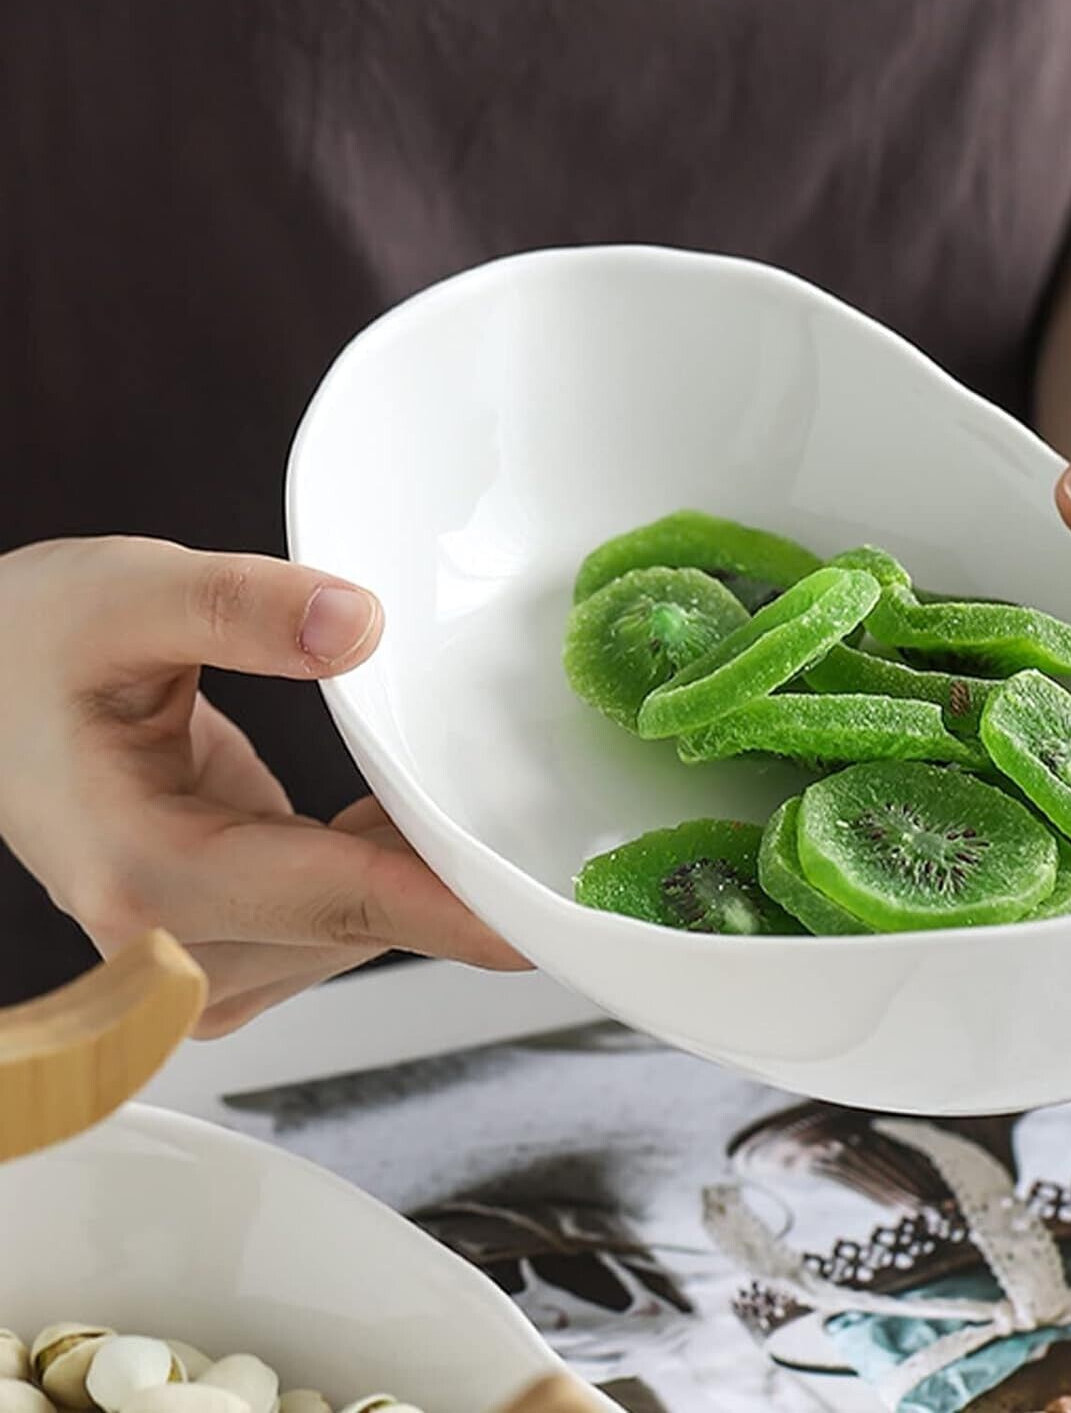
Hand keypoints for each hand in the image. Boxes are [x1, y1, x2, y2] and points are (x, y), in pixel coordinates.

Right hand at [0, 537, 525, 1036]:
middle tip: (530, 802)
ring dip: (413, 869)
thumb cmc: (29, 646)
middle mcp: (165, 941)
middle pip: (357, 923)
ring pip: (354, 932)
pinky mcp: (219, 941)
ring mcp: (190, 955)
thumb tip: (359, 627)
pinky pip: (335, 921)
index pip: (334, 900)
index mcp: (144, 871)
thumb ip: (239, 605)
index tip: (541, 927)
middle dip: (447, 871)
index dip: (446, 911)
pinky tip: (396, 810)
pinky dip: (381, 872)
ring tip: (447, 782)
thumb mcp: (124, 594)